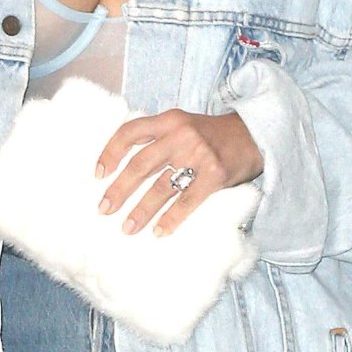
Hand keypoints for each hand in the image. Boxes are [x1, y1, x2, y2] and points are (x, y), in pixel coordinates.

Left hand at [96, 109, 262, 236]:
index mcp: (169, 120)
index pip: (130, 132)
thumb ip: (158, 137)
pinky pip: (188, 201)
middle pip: (141, 164)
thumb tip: (123, 166)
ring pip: (161, 186)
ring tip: (127, 228)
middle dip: (119, 189)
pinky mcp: (216, 175)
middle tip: (104, 209)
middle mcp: (181, 135)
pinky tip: (159, 231)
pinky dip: (171, 218)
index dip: (110, 152)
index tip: (98, 174)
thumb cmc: (211, 135)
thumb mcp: (183, 125)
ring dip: (141, 210)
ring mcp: (199, 155)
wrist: (254, 135)